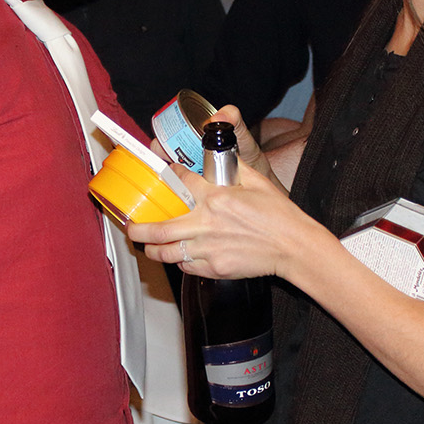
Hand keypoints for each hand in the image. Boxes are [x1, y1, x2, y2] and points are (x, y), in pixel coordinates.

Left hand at [126, 153, 319, 282]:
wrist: (293, 245)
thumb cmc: (278, 214)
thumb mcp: (256, 180)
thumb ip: (233, 168)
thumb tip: (219, 155)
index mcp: (215, 197)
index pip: (180, 181)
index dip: (169, 176)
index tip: (166, 176)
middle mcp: (206, 223)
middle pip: (159, 229)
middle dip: (138, 229)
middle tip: (130, 227)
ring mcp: (209, 249)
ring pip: (166, 253)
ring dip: (151, 250)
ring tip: (146, 245)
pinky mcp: (215, 268)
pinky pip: (187, 266)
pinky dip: (178, 260)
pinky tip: (177, 255)